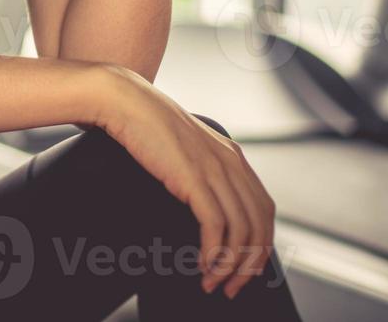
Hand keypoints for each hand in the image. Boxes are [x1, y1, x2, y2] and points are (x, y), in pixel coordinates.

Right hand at [95, 65, 276, 299]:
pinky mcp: (194, 177)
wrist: (123, 100)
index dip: (259, 243)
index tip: (244, 267)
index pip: (264, 209)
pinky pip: (216, 226)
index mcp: (233, 156)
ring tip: (215, 283)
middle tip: (233, 286)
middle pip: (259, 224)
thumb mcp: (185, 147)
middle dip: (250, 263)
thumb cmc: (145, 123)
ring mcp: (215, 169)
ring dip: (230, 265)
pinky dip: (213, 252)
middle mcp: (231, 163)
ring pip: (241, 230)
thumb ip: (201, 168)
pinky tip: (203, 264)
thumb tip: (202, 199)